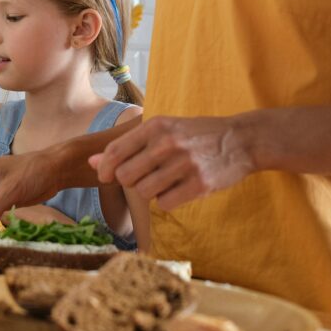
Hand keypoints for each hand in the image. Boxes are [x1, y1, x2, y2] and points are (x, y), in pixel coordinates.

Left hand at [89, 113, 254, 210]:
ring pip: (144, 192)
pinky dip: (167, 200)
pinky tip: (178, 189)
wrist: (240, 140)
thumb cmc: (195, 134)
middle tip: (142, 176)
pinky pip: (165, 203)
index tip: (103, 176)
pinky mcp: (199, 185)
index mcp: (156, 126)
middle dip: (129, 181)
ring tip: (164, 181)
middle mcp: (168, 144)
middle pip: (125, 176)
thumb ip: (127, 145)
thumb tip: (90, 162)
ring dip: (149, 191)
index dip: (103, 168)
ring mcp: (184, 165)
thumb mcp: (162, 130)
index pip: (115, 151)